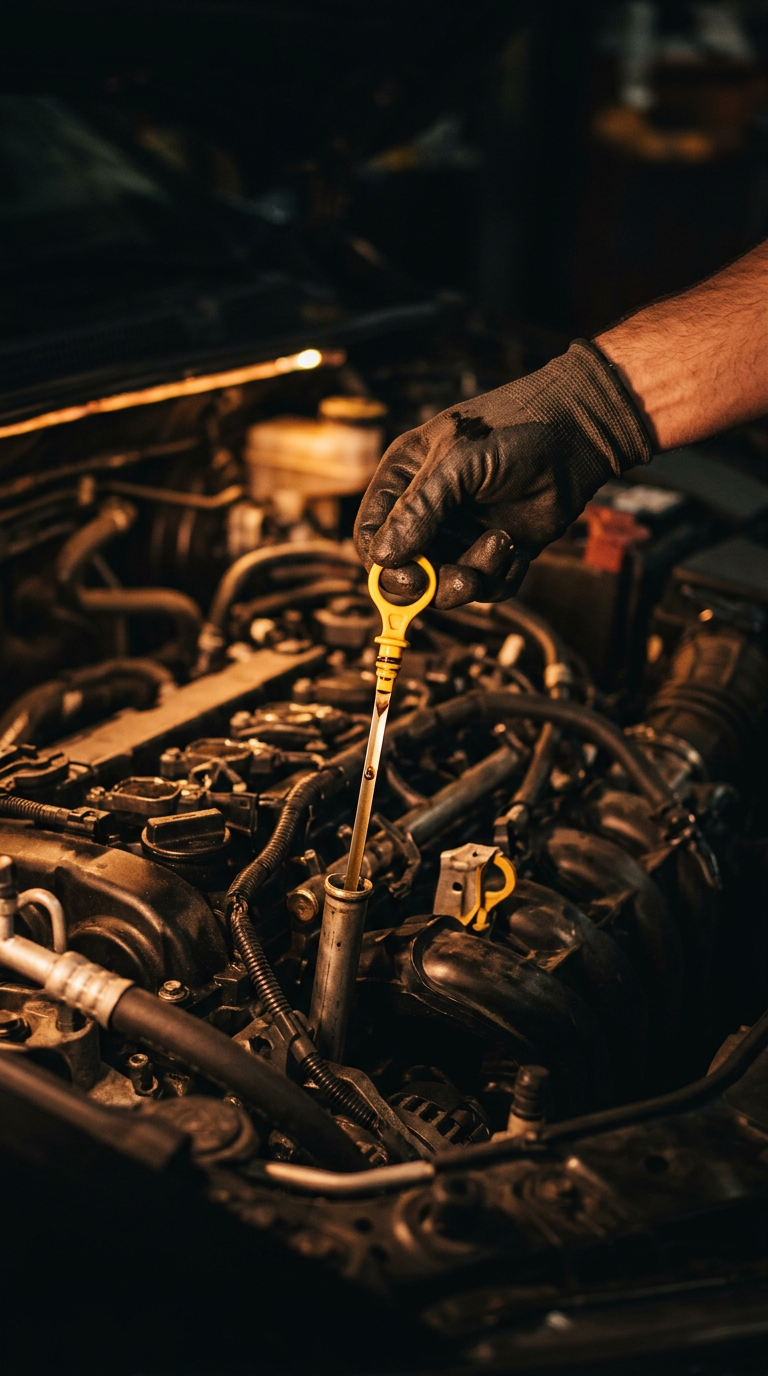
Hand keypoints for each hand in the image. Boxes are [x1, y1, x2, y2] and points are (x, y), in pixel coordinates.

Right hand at [354, 340, 651, 607]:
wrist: (579, 435)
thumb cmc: (513, 431)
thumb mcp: (458, 463)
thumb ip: (419, 509)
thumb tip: (381, 557)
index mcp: (404, 480)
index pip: (370, 535)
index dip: (382, 564)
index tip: (411, 576)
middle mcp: (428, 511)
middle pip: (405, 572)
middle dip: (431, 584)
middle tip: (461, 580)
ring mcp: (461, 533)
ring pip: (446, 586)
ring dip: (474, 578)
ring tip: (502, 544)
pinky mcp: (495, 551)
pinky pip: (485, 588)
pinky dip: (501, 578)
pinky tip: (518, 550)